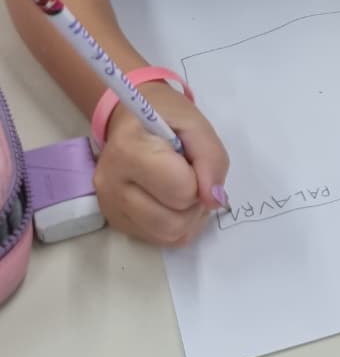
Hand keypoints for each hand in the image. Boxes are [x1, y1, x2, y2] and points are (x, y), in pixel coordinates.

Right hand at [93, 83, 229, 244]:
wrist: (131, 121)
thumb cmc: (165, 117)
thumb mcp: (196, 125)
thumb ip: (211, 159)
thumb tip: (213, 200)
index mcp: (127, 150)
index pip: (180, 190)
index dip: (198, 179)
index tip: (190, 160)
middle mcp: (111, 183)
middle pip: (173, 222)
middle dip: (194, 204)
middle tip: (191, 178)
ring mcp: (109, 206)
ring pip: (168, 236)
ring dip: (188, 218)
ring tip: (183, 190)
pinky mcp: (115, 222)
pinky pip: (160, 240)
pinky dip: (176, 226)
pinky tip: (171, 201)